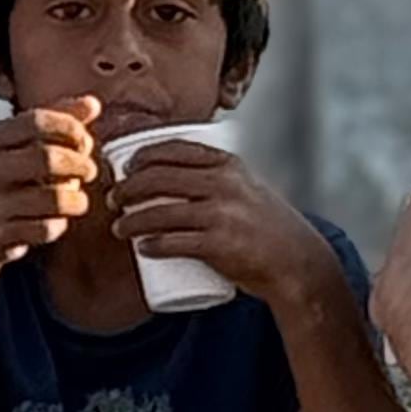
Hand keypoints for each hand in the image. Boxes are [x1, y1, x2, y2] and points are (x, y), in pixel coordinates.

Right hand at [0, 102, 100, 269]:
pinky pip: (44, 228)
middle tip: (89, 170)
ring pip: (52, 198)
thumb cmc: (3, 181)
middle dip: (78, 164)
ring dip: (76, 200)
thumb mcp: (19, 147)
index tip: (83, 139)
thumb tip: (93, 103)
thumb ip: (56, 122)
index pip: (37, 120)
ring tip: (79, 200)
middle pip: (47, 158)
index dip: (69, 126)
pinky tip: (57, 220)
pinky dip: (59, 224)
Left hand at [104, 138, 326, 309]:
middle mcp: (223, 184)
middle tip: (114, 199)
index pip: (175, 149)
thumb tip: (173, 175)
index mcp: (228, 165)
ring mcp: (221, 215)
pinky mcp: (218, 245)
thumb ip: (218, 177)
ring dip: (131, 221)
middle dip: (128, 187)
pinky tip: (142, 247)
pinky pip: (174, 242)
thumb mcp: (247, 187)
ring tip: (119, 228)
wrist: (296, 261)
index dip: (143, 155)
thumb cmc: (267, 226)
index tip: (126, 166)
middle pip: (159, 178)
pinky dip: (152, 245)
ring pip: (160, 212)